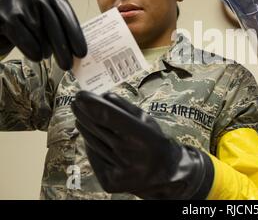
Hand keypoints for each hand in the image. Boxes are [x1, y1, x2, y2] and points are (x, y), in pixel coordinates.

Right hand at [0, 0, 86, 69]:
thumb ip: (60, 27)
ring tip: (43, 54)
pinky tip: (35, 55)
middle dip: (63, 50)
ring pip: (40, 35)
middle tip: (67, 65)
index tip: (81, 53)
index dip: (75, 36)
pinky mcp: (6, 16)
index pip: (67, 17)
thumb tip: (77, 51)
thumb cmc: (26, 18)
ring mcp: (19, 4)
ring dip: (44, 50)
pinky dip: (32, 51)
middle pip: (55, 28)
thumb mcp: (46, 16)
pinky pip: (25, 40)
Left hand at [71, 91, 213, 199]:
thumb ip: (124, 107)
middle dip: (83, 112)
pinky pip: (92, 156)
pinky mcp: (108, 181)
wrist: (162, 172)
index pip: (108, 116)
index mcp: (141, 136)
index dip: (92, 104)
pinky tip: (90, 134)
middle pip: (96, 128)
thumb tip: (103, 96)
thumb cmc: (153, 140)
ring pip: (91, 141)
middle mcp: (129, 154)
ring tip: (80, 115)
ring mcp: (117, 169)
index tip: (80, 95)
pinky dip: (89, 143)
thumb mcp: (145, 119)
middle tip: (76, 102)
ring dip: (83, 126)